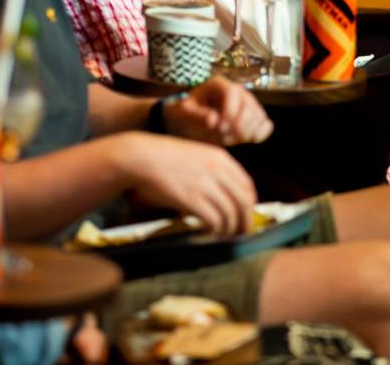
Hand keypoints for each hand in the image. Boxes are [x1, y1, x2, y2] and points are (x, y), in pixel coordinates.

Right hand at [122, 132, 257, 233]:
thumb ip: (212, 170)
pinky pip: (214, 220)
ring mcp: (205, 184)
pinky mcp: (191, 199)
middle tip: (240, 233)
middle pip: (244, 201)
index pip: (247, 185)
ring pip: (230, 214)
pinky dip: (214, 230)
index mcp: (220, 157)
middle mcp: (217, 169)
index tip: (245, 216)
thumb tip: (223, 194)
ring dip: (228, 229)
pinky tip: (207, 233)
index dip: (250, 204)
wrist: (140, 156)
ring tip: (221, 235)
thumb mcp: (194, 155)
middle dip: (245, 221)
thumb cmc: (163, 157)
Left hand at [163, 76, 273, 145]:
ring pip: (259, 117)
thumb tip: (213, 119)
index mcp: (218, 85)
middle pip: (249, 106)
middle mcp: (237, 91)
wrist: (187, 124)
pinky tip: (242, 139)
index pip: (233, 93)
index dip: (230, 111)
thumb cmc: (183, 116)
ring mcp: (247, 104)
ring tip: (227, 137)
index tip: (220, 127)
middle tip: (222, 135)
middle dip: (237, 126)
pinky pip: (266, 126)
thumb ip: (196, 116)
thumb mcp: (182, 114)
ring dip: (245, 133)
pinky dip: (257, 136)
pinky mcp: (253, 119)